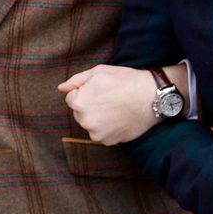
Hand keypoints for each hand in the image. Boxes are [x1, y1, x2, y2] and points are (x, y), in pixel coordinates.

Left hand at [58, 64, 186, 144]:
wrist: (151, 97)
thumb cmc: (126, 81)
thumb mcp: (99, 72)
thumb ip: (76, 81)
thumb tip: (61, 88)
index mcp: (79, 102)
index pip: (71, 99)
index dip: (86, 92)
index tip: (101, 90)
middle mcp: (85, 120)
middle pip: (80, 113)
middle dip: (90, 106)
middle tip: (109, 98)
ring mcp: (97, 133)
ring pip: (91, 124)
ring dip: (98, 118)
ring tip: (116, 108)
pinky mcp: (109, 141)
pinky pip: (103, 134)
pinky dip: (109, 128)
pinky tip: (120, 118)